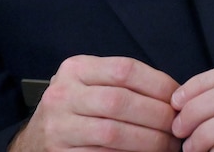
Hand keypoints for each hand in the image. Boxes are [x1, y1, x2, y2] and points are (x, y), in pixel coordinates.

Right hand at [11, 55, 181, 151]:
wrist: (35, 139)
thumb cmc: (76, 107)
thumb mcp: (90, 82)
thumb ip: (122, 82)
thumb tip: (173, 95)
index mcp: (75, 68)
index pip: (124, 70)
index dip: (158, 84)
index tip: (178, 98)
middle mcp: (63, 94)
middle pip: (121, 101)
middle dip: (157, 115)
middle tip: (177, 126)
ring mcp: (59, 127)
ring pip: (113, 133)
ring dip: (148, 140)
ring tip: (167, 144)